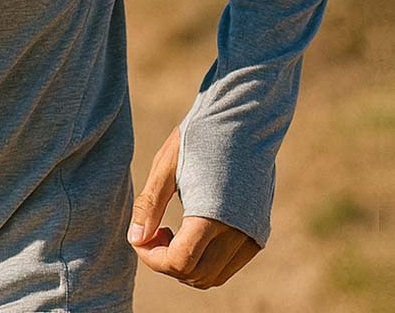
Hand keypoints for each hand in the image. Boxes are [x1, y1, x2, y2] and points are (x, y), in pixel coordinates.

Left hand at [128, 124, 262, 288]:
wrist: (243, 119)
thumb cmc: (200, 137)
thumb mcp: (166, 166)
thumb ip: (150, 205)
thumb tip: (135, 240)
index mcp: (210, 216)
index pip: (179, 263)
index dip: (153, 258)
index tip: (141, 238)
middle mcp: (237, 233)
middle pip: (196, 275)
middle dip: (167, 263)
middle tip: (153, 233)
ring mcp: (252, 235)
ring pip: (214, 275)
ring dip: (188, 266)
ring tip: (171, 233)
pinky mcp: (260, 231)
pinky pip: (230, 263)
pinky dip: (208, 260)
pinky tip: (192, 230)